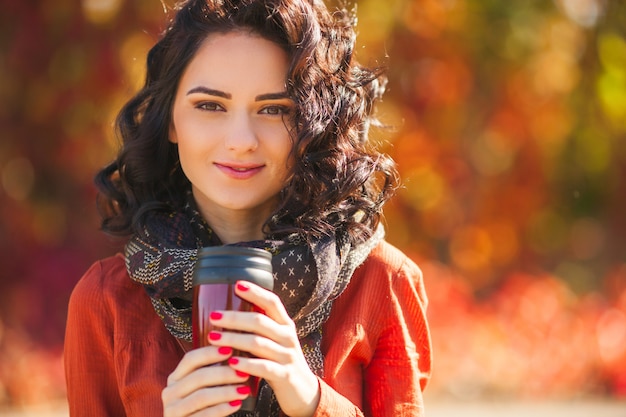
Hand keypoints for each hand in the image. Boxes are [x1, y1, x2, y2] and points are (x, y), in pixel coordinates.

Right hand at [162, 345, 250, 415]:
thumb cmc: (202, 406)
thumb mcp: (202, 387)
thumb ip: (212, 373)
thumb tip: (235, 356)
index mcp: (175, 378)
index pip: (190, 359)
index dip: (210, 353)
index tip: (230, 349)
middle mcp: (170, 392)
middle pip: (198, 377)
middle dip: (224, 374)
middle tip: (243, 373)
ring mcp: (173, 410)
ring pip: (202, 396)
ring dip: (226, 392)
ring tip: (244, 390)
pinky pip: (204, 414)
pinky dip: (222, 408)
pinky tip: (236, 404)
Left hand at [207, 280, 320, 416]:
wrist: (303, 391)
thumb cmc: (280, 362)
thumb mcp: (275, 341)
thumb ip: (259, 329)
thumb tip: (226, 314)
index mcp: (285, 325)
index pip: (272, 302)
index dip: (256, 292)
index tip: (237, 285)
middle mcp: (288, 337)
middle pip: (260, 322)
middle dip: (235, 318)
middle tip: (213, 316)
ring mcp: (287, 356)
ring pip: (259, 343)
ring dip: (234, 339)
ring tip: (213, 338)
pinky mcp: (285, 376)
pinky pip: (264, 368)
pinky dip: (247, 364)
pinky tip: (231, 363)